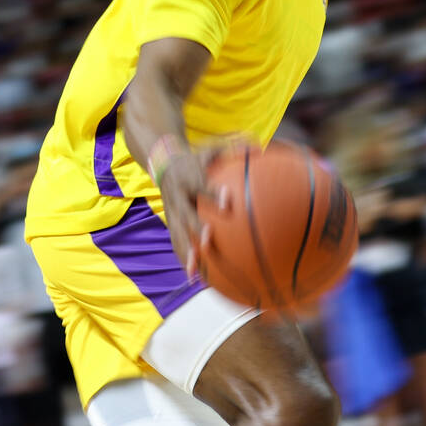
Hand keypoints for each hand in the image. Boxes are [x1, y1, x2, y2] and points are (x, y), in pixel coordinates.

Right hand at [159, 134, 254, 278]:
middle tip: (210, 239)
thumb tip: (261, 145)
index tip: (227, 201)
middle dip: (197, 227)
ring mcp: (172, 213)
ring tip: (196, 273)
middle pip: (187, 215)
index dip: (213, 192)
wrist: (163, 163)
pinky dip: (185, 260)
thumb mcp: (212, 148)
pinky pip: (178, 244)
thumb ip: (235, 147)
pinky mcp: (171, 224)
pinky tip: (196, 279)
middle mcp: (179, 197)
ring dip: (187, 253)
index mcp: (189, 178)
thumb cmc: (197, 158)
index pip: (201, 185)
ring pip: (179, 235)